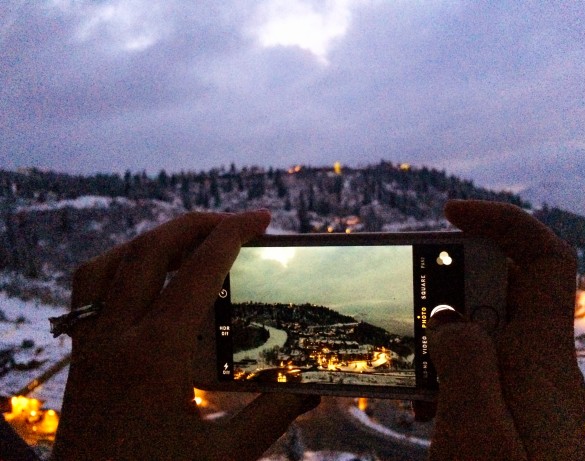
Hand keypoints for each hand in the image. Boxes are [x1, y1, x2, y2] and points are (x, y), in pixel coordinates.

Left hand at [52, 211, 318, 460]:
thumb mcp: (227, 456)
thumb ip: (274, 415)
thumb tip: (313, 387)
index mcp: (156, 355)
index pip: (197, 272)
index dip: (232, 235)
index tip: (260, 219)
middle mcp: (115, 337)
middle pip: (151, 251)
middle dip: (196, 224)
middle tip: (234, 222)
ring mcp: (90, 344)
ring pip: (112, 261)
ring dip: (153, 240)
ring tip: (190, 240)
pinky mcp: (80, 355)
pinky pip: (87, 289)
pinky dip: (118, 264)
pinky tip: (144, 276)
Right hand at [427, 200, 584, 459]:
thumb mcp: (478, 430)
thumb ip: (466, 361)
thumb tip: (452, 313)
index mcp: (541, 356)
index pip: (543, 258)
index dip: (502, 221)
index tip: (448, 213)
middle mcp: (539, 365)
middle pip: (510, 286)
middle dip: (458, 273)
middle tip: (409, 288)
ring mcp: (524, 392)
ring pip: (487, 328)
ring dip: (445, 325)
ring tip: (405, 348)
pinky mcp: (508, 415)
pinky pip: (477, 368)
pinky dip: (445, 365)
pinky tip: (420, 397)